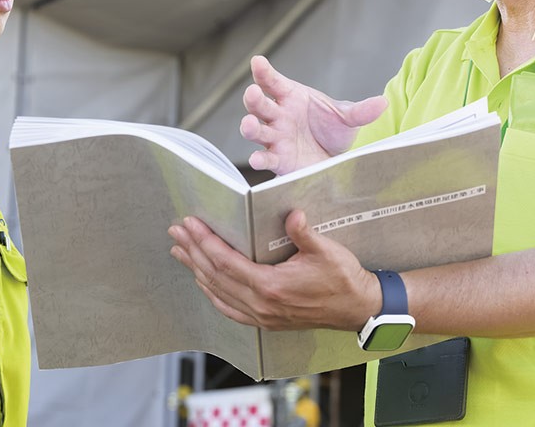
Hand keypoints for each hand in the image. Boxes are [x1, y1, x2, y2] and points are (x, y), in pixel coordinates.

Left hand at [168, 209, 380, 331]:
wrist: (358, 309)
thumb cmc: (343, 279)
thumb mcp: (326, 250)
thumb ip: (304, 233)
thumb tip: (292, 214)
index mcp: (271, 286)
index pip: (226, 261)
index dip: (205, 242)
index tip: (190, 224)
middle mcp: (261, 304)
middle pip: (215, 276)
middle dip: (193, 251)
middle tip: (176, 232)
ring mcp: (262, 316)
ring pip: (218, 292)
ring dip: (196, 270)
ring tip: (180, 251)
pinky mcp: (266, 321)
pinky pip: (229, 309)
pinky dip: (212, 293)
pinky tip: (203, 282)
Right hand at [240, 55, 386, 174]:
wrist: (336, 157)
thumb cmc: (333, 130)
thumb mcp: (348, 118)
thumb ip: (361, 111)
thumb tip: (382, 103)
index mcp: (291, 97)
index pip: (273, 81)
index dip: (264, 72)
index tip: (258, 62)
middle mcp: (279, 115)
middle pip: (259, 104)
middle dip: (254, 98)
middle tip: (252, 92)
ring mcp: (276, 137)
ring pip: (257, 129)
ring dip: (250, 127)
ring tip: (249, 124)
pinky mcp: (278, 159)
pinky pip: (266, 157)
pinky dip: (260, 158)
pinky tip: (258, 159)